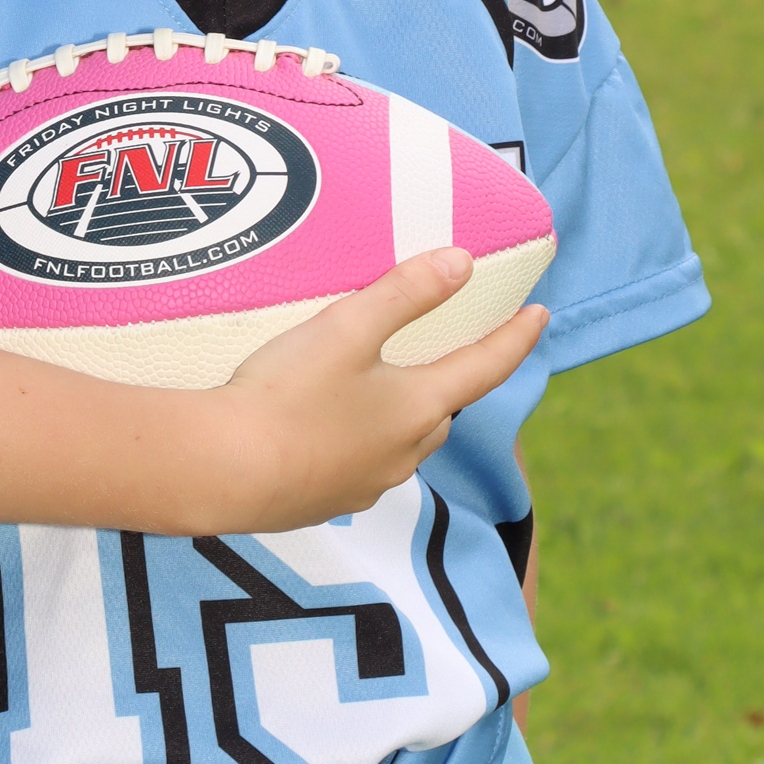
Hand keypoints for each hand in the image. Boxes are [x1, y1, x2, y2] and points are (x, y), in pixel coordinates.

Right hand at [201, 249, 547, 533]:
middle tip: (446, 348)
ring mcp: (367, 483)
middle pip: (443, 408)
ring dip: (403, 413)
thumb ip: (405, 293)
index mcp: (419, 407)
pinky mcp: (327, 501)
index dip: (516, 337)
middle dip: (450, 379)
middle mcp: (405, 453)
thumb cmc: (285, 395)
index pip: (486, 367)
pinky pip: (362, 464)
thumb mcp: (346, 328)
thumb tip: (462, 262)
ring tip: (380, 386)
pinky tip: (328, 427)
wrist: (222, 473)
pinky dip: (360, 440)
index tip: (540, 314)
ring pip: (404, 440)